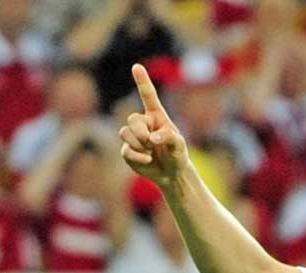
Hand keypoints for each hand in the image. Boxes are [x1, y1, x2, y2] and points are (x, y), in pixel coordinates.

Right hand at [119, 64, 190, 186]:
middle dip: (140, 133)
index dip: (142, 81)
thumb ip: (168, 137)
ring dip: (139, 145)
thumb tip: (152, 138)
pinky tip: (147, 160)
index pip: (148, 95)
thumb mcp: (179, 145)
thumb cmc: (177, 155)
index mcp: (156, 116)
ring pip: (125, 134)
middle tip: (151, 143)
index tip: (137, 66)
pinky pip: (126, 150)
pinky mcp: (127, 150)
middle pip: (132, 119)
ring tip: (151, 152)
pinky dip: (137, 157)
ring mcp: (133, 136)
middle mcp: (143, 123)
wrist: (171, 173)